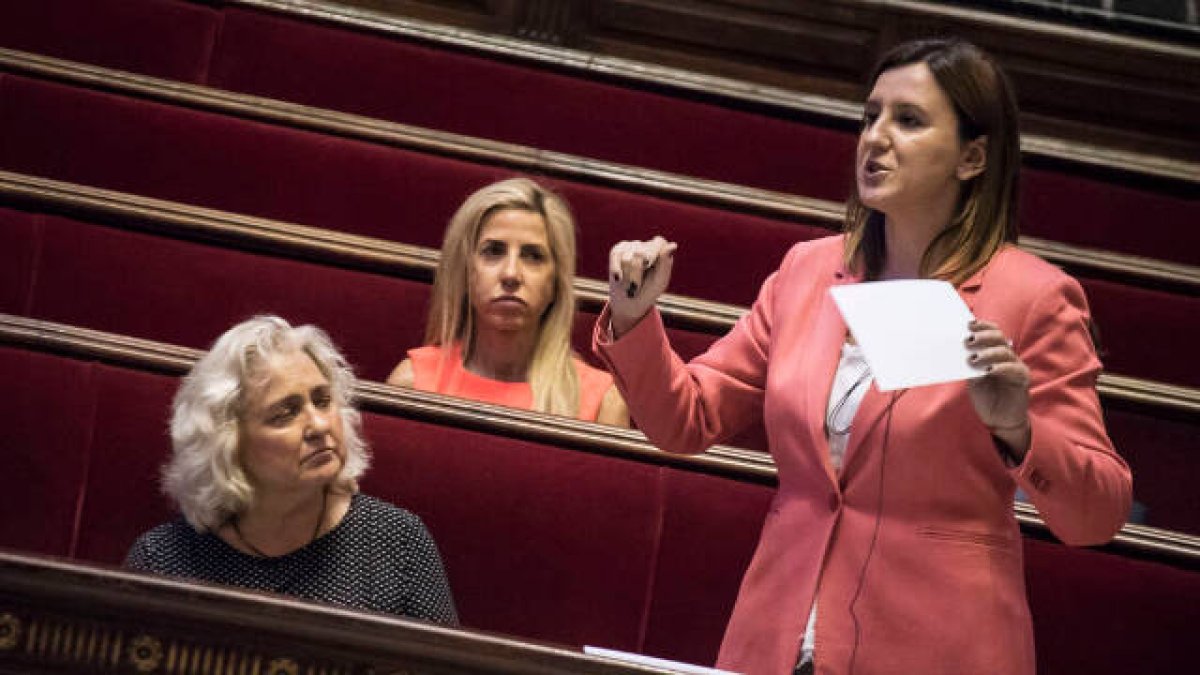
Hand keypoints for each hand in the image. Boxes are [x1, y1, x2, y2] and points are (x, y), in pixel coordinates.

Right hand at [608, 236, 677, 336]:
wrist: (629, 302)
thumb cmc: (649, 290)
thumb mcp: (660, 280)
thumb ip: (666, 262)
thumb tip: (673, 244)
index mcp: (660, 250)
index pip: (659, 243)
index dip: (653, 256)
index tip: (650, 267)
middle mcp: (645, 245)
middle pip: (642, 254)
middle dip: (639, 273)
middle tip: (640, 283)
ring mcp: (630, 246)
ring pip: (628, 259)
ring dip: (629, 277)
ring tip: (631, 283)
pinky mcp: (616, 251)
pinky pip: (615, 258)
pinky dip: (617, 272)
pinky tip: (619, 278)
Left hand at [965, 320, 1030, 458]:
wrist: (998, 420)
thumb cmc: (985, 397)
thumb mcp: (973, 379)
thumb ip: (969, 364)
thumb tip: (956, 348)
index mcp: (994, 353)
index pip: (992, 333)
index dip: (982, 326)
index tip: (968, 324)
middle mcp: (1007, 356)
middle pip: (998, 338)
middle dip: (983, 336)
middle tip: (968, 340)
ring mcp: (1016, 366)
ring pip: (1005, 352)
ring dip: (988, 353)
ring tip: (973, 359)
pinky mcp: (1022, 379)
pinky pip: (1013, 369)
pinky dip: (1000, 367)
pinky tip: (989, 370)